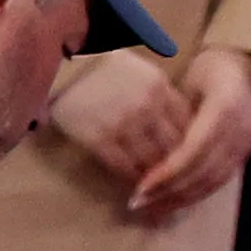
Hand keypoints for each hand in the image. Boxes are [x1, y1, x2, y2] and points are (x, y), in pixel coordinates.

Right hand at [46, 45, 185, 183]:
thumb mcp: (140, 71)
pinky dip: (132, 178)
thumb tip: (183, 125)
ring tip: (157, 185)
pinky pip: (123, 166)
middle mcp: (146, 106)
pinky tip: (135, 183)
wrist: (60, 65)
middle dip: (177, 164)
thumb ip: (162, 95)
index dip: (190, 144)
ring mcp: (123, 124)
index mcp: (159, 86)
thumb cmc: (101, 66)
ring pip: (151, 161)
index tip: (189, 156)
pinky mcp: (99, 139)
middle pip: (173, 146)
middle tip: (177, 178)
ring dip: (155, 176)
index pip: (187, 124)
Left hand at [123, 47, 250, 218]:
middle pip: (204, 171)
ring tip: (152, 211)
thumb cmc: (212, 70)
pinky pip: (219, 182)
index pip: (194, 150)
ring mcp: (245, 146)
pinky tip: (174, 203)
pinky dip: (195, 196)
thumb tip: (144, 142)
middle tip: (139, 204)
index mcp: (225, 107)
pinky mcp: (244, 157)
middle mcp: (240, 131)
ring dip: (181, 200)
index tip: (142, 185)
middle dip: (171, 192)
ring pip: (212, 182)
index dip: (168, 171)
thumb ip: (174, 110)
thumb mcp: (192, 80)